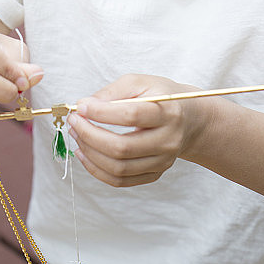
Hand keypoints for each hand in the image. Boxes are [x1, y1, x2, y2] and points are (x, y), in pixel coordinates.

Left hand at [68, 74, 207, 186]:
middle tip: (74, 123)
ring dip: (90, 154)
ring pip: (118, 168)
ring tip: (77, 136)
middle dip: (90, 135)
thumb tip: (84, 106)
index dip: (101, 112)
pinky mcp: (154, 174)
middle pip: (122, 147)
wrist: (188, 120)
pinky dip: (97, 170)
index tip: (81, 107)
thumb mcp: (140, 82)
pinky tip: (85, 154)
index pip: (131, 115)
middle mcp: (168, 140)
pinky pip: (120, 181)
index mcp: (168, 112)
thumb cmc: (160, 97)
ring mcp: (162, 161)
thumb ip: (112, 91)